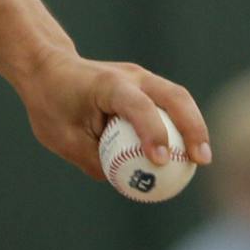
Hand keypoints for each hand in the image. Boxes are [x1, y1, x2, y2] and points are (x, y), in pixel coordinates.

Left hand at [14, 52, 211, 179]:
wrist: (47, 68)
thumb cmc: (51, 103)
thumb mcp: (61, 138)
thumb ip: (93, 160)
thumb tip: (125, 182)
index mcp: (107, 85)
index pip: (138, 106)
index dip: (152, 133)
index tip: (159, 161)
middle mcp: (130, 76)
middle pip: (174, 97)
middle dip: (192, 128)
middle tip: (201, 160)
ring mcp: (142, 78)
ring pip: (179, 98)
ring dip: (195, 127)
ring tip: (202, 159)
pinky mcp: (146, 86)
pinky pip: (170, 105)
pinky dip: (182, 125)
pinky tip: (187, 152)